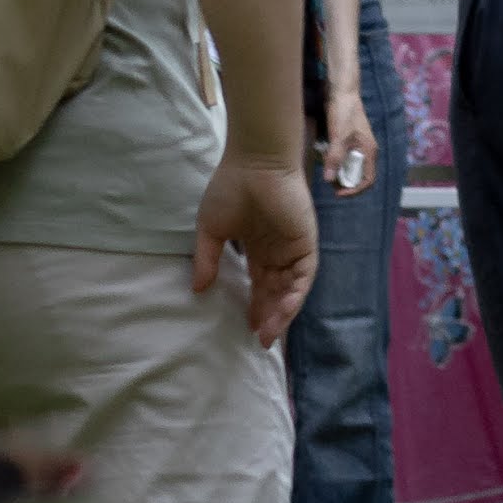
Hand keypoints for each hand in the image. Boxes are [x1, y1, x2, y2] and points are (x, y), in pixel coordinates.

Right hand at [195, 158, 319, 342]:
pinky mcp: (305, 243)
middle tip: (260, 340)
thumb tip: (197, 289)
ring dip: (282, 312)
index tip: (247, 327)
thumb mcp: (210, 229)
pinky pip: (304, 276)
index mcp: (257, 245)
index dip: (255, 305)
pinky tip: (282, 313)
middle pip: (276, 290)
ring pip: (291, 288)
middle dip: (269, 316)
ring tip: (268, 334)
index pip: (259, 283)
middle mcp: (277, 249)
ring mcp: (293, 247)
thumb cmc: (230, 189)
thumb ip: (207, 259)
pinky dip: (295, 296)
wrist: (255, 163)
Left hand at [319, 84, 377, 196]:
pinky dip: (334, 160)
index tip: (339, 192)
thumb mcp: (338, 136)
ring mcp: (356, 144)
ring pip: (348, 166)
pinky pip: (343, 157)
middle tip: (329, 182)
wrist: (341, 90)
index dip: (355, 190)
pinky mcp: (348, 139)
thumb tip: (329, 180)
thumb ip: (335, 158)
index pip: (368, 180)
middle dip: (344, 181)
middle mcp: (365, 150)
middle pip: (357, 175)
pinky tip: (323, 156)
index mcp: (369, 151)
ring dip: (338, 171)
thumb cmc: (343, 111)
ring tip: (325, 168)